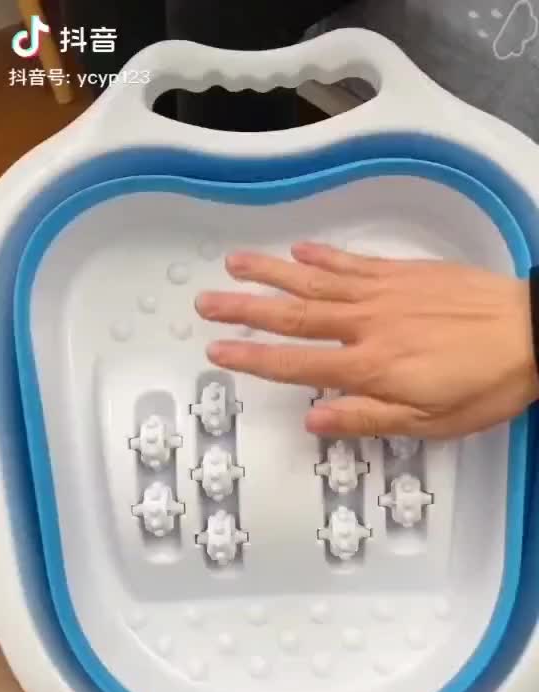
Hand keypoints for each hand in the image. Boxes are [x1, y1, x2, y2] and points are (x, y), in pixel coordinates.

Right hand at [196, 243, 537, 437]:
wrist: (534, 333)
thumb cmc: (487, 384)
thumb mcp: (429, 422)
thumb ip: (367, 418)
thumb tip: (314, 420)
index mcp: (370, 368)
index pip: (296, 363)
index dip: (252, 358)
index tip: (217, 351)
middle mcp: (368, 325)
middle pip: (293, 316)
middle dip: (245, 310)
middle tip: (206, 302)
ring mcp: (384, 294)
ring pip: (315, 281)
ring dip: (271, 273)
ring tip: (234, 263)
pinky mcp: (405, 273)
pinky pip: (354, 262)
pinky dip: (324, 255)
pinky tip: (299, 250)